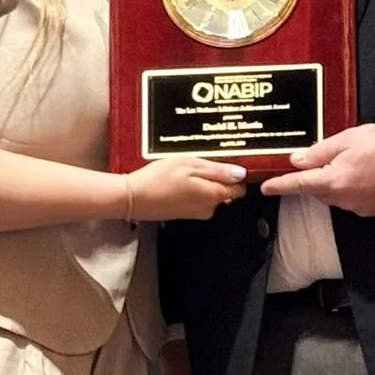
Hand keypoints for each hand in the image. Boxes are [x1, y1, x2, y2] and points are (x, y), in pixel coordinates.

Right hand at [125, 157, 247, 221]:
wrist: (134, 198)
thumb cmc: (159, 179)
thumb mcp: (191, 165)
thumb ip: (218, 170)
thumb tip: (241, 173)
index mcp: (214, 195)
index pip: (240, 187)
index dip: (235, 173)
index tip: (224, 162)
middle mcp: (209, 208)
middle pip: (225, 190)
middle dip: (217, 176)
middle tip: (199, 162)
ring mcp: (197, 213)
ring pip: (210, 193)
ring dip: (203, 181)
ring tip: (185, 169)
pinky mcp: (185, 213)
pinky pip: (197, 198)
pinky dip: (192, 188)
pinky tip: (178, 180)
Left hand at [258, 123, 374, 215]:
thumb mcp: (350, 138)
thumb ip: (320, 151)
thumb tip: (297, 160)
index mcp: (334, 179)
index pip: (298, 184)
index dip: (279, 185)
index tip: (264, 188)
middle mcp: (342, 198)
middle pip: (315, 190)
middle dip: (314, 177)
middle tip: (325, 158)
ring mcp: (356, 207)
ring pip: (332, 195)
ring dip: (332, 181)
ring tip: (351, 162)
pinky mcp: (369, 210)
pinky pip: (348, 200)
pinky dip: (348, 188)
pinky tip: (362, 174)